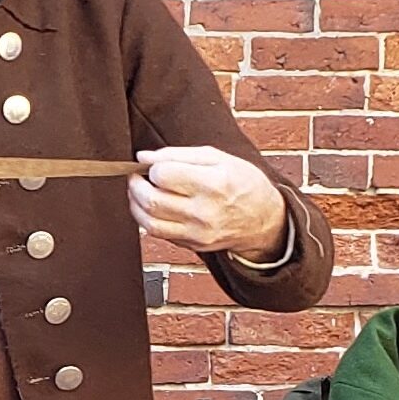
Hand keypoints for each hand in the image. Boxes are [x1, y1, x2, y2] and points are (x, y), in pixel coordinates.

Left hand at [129, 146, 287, 258]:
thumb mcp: (218, 157)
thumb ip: (178, 154)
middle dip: (135, 186)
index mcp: (213, 183)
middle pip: (152, 200)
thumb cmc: (242, 182)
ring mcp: (198, 232)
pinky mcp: (193, 245)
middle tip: (136, 177)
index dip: (152, 168)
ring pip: (149, 222)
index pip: (163, 175)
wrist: (263, 219)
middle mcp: (205, 211)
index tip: (154, 165)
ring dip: (135, 204)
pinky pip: (159, 234)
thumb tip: (143, 157)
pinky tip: (153, 207)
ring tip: (138, 192)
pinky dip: (148, 219)